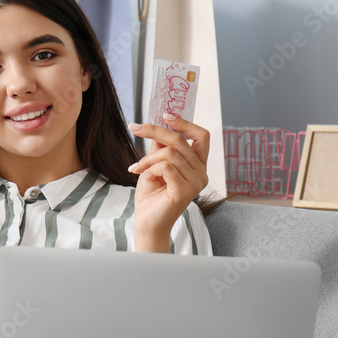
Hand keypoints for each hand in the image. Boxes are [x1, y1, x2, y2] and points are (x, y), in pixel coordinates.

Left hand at [127, 115, 208, 251]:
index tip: (165, 115)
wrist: (147, 222)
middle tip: (135, 128)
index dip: (185, 123)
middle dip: (155, 131)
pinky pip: (166, 167)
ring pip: (171, 153)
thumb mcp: (154, 165)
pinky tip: (142, 177)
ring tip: (136, 168)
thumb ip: (161, 146)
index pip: (201, 136)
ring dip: (148, 158)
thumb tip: (159, 124)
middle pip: (181, 140)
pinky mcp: (185, 191)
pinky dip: (150, 169)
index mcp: (198, 165)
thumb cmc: (151, 196)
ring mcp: (196, 182)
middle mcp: (202, 173)